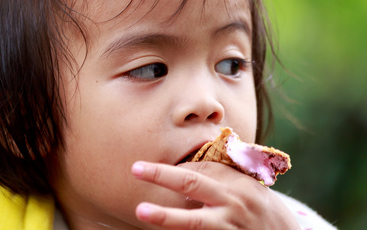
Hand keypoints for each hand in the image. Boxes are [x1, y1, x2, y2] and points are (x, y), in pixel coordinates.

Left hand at [131, 161, 299, 229]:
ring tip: (141, 210)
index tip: (146, 169)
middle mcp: (231, 202)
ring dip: (166, 216)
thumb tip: (180, 169)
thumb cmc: (255, 203)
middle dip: (162, 175)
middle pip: (192, 183)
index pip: (197, 169)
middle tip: (135, 168)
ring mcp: (229, 226)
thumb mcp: (243, 183)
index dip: (170, 170)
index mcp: (233, 181)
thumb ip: (217, 175)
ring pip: (193, 221)